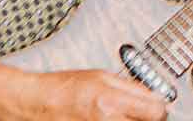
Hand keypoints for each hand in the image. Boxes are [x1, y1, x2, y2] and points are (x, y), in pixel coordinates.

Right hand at [22, 70, 165, 120]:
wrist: (34, 104)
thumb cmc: (61, 89)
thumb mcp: (100, 76)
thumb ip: (131, 86)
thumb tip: (154, 94)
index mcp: (111, 102)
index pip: (156, 111)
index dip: (159, 107)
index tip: (155, 105)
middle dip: (144, 117)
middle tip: (137, 111)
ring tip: (117, 115)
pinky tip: (109, 120)